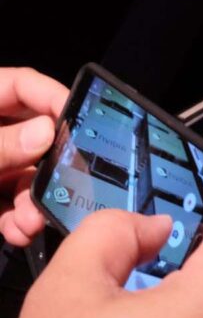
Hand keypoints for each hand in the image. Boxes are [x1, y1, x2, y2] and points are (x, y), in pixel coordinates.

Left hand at [0, 67, 67, 245]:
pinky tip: (19, 231)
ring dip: (35, 202)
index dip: (53, 97)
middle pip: (31, 138)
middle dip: (49, 169)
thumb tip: (45, 132)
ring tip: (32, 221)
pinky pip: (8, 204)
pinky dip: (16, 220)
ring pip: (23, 177)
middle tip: (64, 185)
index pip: (21, 86)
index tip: (79, 120)